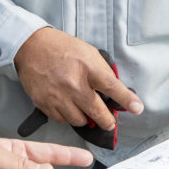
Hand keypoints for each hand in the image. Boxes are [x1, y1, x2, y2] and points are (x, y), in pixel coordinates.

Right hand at [14, 28, 143, 132]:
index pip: (112, 87)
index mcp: (87, 67)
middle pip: (97, 112)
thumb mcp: (88, 52)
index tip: (137, 109)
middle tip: (109, 122)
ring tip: (84, 110)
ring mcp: (58, 96)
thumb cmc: (62, 48)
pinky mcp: (45, 103)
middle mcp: (73, 84)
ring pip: (80, 121)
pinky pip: (62, 120)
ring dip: (85, 118)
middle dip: (107, 121)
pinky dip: (68, 117)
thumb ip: (102, 72)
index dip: (127, 100)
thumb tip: (115, 92)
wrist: (31, 47)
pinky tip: (68, 107)